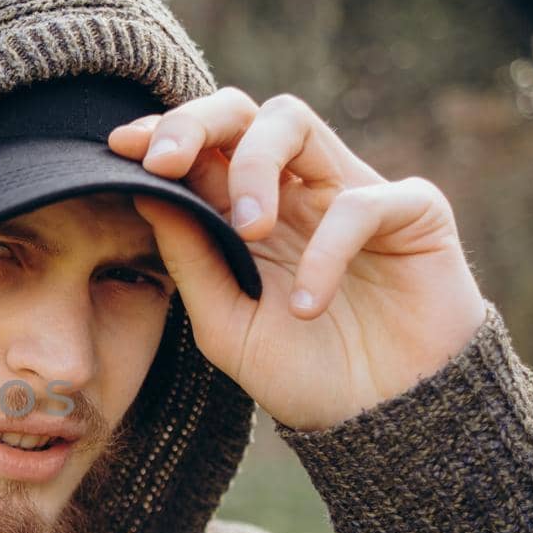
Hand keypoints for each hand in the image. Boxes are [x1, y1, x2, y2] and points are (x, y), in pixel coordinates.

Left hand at [106, 88, 487, 431]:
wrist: (382, 422)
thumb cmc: (303, 373)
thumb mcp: (225, 323)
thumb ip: (188, 259)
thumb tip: (143, 191)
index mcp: (247, 210)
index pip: (204, 145)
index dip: (163, 133)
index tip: (119, 147)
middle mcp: (296, 189)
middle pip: (243, 111)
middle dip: (196, 122)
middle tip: (164, 162)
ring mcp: (352, 191)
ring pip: (294, 122)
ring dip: (255, 165)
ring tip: (248, 233)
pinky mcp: (413, 212)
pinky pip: (360, 202)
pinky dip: (326, 250)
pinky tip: (308, 305)